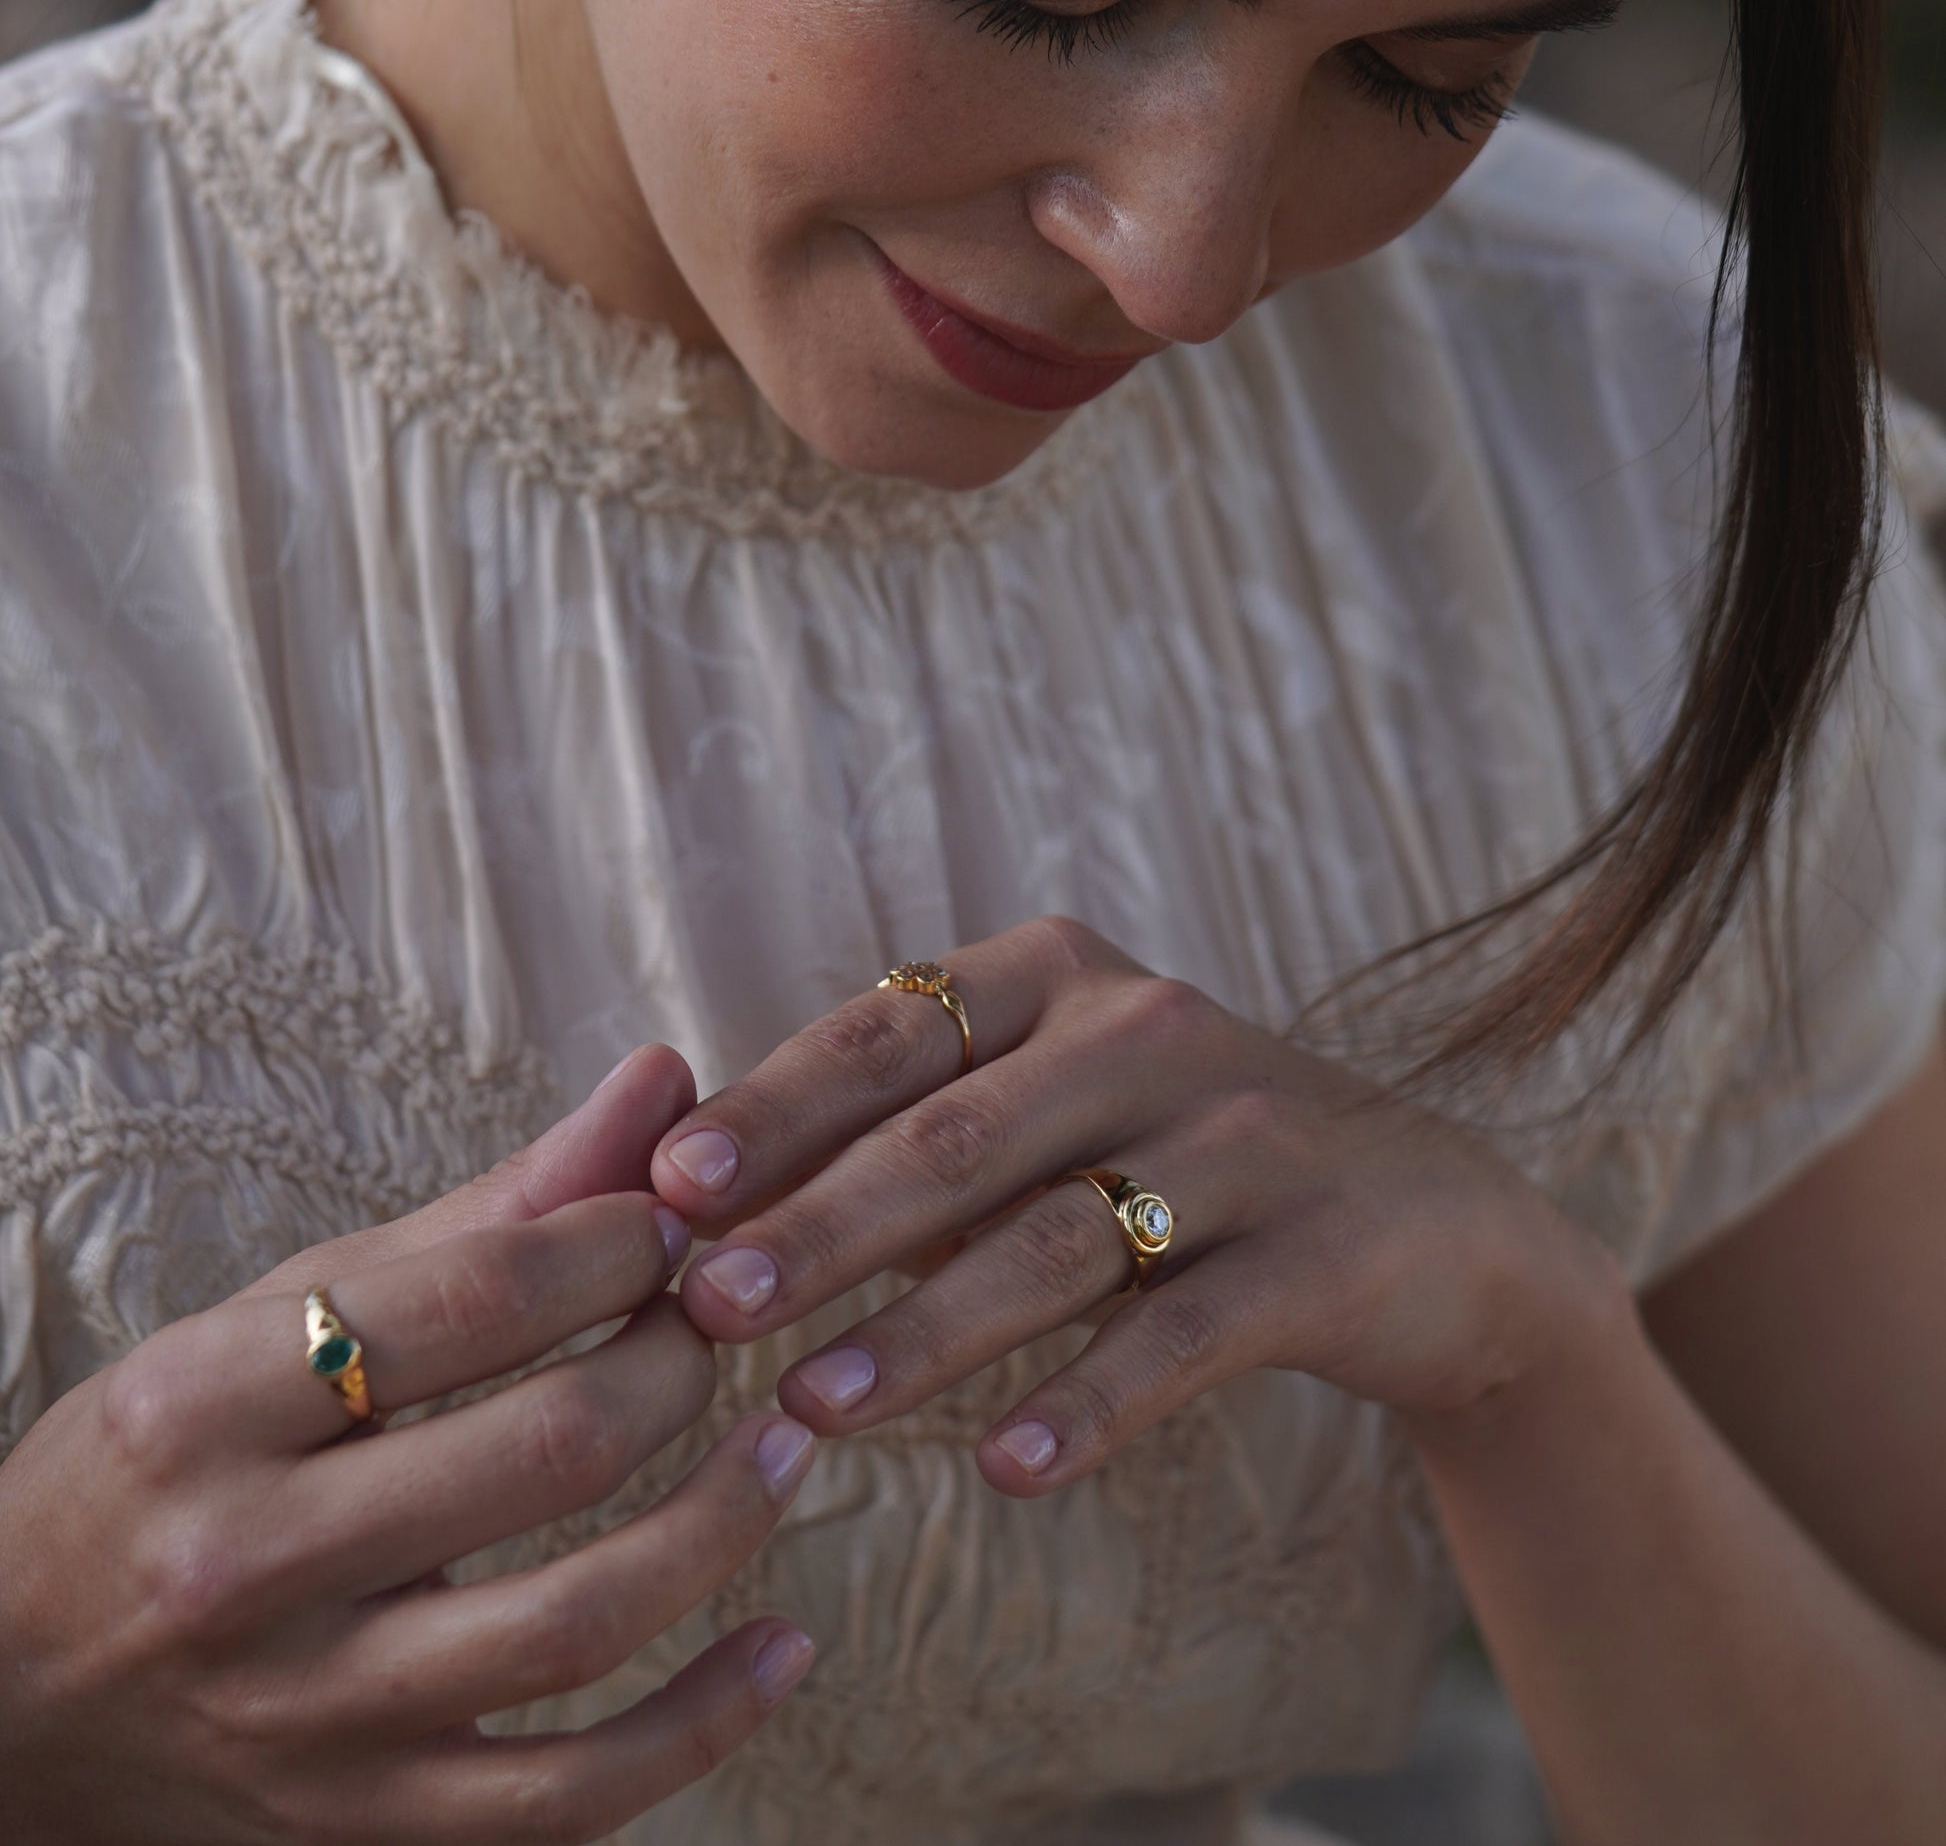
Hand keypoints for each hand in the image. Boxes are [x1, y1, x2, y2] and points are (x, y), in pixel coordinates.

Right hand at [0, 1047, 818, 1845]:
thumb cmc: (167, 1462)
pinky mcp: (366, 1823)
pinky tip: (784, 1643)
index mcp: (211, 1403)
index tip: (668, 1224)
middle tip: (718, 1318)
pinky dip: (704, 1725)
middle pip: (552, 1448)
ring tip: (790, 1437)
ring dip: (727, 1518)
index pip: (477, 1295)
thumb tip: (665, 1081)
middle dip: (681, 1360)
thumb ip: (491, 1205)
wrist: (7, 1694)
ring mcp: (311, 1715)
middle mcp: (250, 1562)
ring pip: (579, 1622)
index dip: (619, 1242)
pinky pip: (571, 1800)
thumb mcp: (283, 1311)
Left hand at [653, 918, 1625, 1494]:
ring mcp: (1245, 1136)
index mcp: (1058, 977)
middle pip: (962, 1132)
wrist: (1425, 1222)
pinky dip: (1093, 1401)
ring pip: (1060, 1236)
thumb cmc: (1177, 1160)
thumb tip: (700, 1197)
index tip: (666, 1190)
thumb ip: (910, 1132)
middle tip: (707, 1305)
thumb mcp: (1053, 1110)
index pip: (890, 1030)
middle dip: (825, 1222)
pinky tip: (1006, 1471)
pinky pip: (1186, 1334)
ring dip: (929, 1327)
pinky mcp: (1320, 1249)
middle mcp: (1150, 1030)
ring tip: (817, 1406)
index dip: (775, 1108)